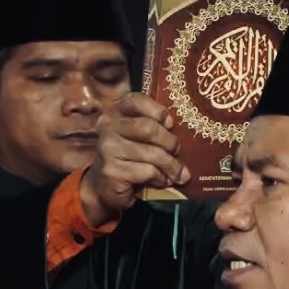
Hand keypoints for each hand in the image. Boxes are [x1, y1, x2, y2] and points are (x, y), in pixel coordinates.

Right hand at [80, 93, 191, 226]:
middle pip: (149, 128)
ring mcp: (107, 148)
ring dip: (170, 166)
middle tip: (178, 153)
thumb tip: (183, 135)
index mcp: (116, 112)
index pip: (137, 101)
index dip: (158, 111)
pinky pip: (147, 171)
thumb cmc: (128, 159)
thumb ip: (154, 129)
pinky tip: (161, 181)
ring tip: (177, 174)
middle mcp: (108, 126)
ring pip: (152, 153)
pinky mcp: (111, 170)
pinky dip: (160, 178)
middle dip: (170, 143)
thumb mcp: (139, 139)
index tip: (170, 124)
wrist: (105, 187)